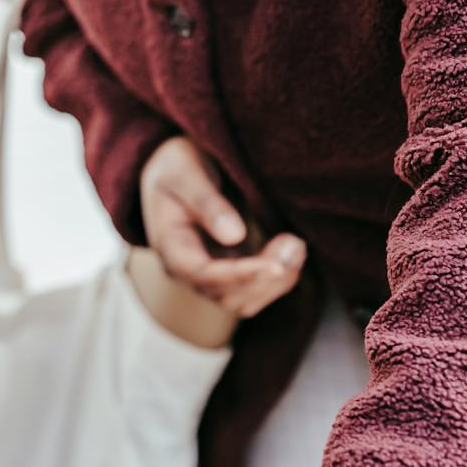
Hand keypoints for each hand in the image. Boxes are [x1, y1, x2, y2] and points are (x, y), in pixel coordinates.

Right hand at [139, 135, 304, 316]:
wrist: (172, 167)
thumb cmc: (176, 165)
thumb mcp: (186, 173)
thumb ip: (207, 203)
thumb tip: (235, 235)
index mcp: (170, 246)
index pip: (202, 275)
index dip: (240, 275)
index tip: (274, 266)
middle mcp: (187, 269)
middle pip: (226, 296)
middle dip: (264, 278)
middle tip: (294, 242)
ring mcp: (208, 273)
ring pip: (243, 301)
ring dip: (275, 283)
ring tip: (297, 245)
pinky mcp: (229, 269)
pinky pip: (253, 291)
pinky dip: (277, 279)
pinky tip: (293, 252)